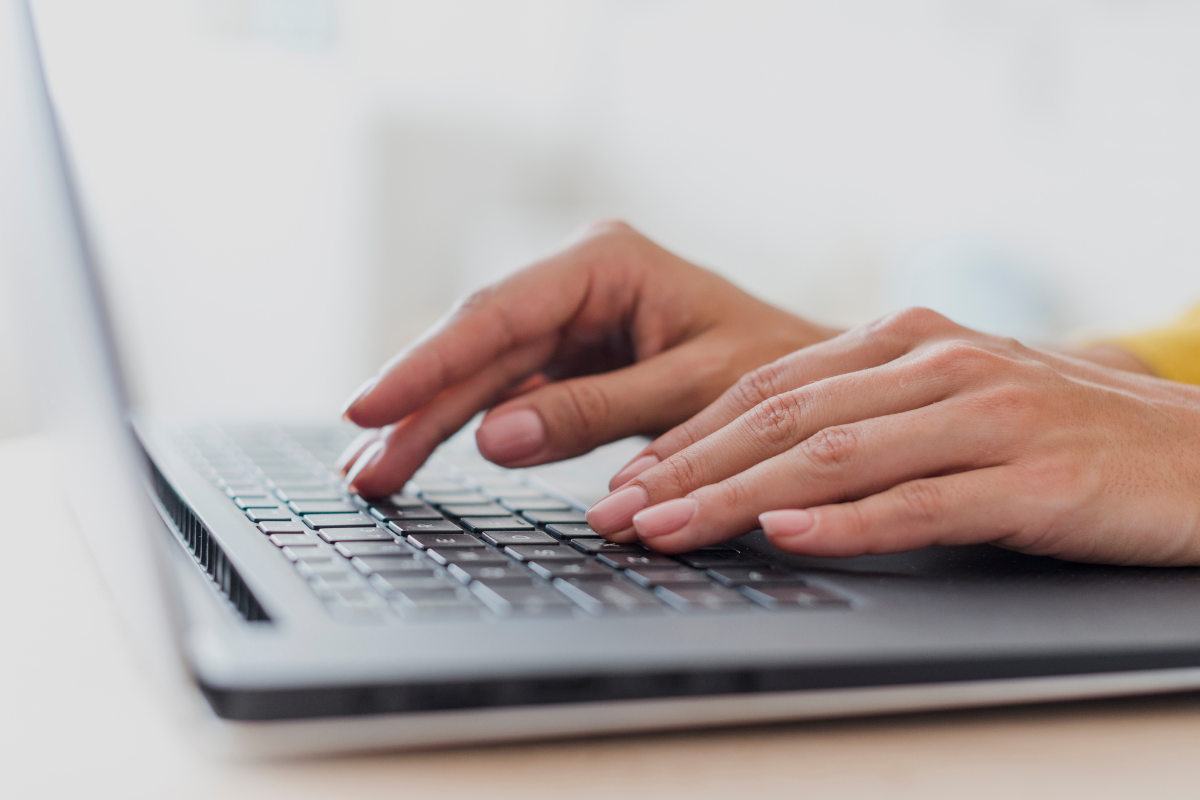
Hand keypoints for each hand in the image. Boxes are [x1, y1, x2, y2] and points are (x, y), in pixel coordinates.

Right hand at [339, 221, 836, 495]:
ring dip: (426, 422)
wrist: (820, 380)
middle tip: (361, 467)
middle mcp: (578, 282)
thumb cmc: (778, 368)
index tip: (369, 407)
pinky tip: (418, 452)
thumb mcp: (691, 388)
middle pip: (477, 348)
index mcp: (607, 262)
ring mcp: (572, 320)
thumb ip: (595, 409)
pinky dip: (465, 427)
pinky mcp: (573, 358)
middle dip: (415, 406)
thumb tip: (494, 436)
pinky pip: (508, 393)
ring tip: (372, 473)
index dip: (427, 364)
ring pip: (482, 373)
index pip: (498, 315)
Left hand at [585, 308, 1199, 565]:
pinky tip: (788, 536)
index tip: (628, 479)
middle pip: (783, 417)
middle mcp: (936, 363)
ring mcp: (986, 416)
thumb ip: (865, 416)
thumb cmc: (1063, 433)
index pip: (769, 386)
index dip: (689, 436)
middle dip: (687, 469)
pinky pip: (923, 501)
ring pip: (836, 456)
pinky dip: (848, 521)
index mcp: (907, 340)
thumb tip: (762, 470)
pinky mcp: (1034, 476)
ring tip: (670, 530)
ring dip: (738, 497)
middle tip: (618, 512)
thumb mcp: (952, 401)